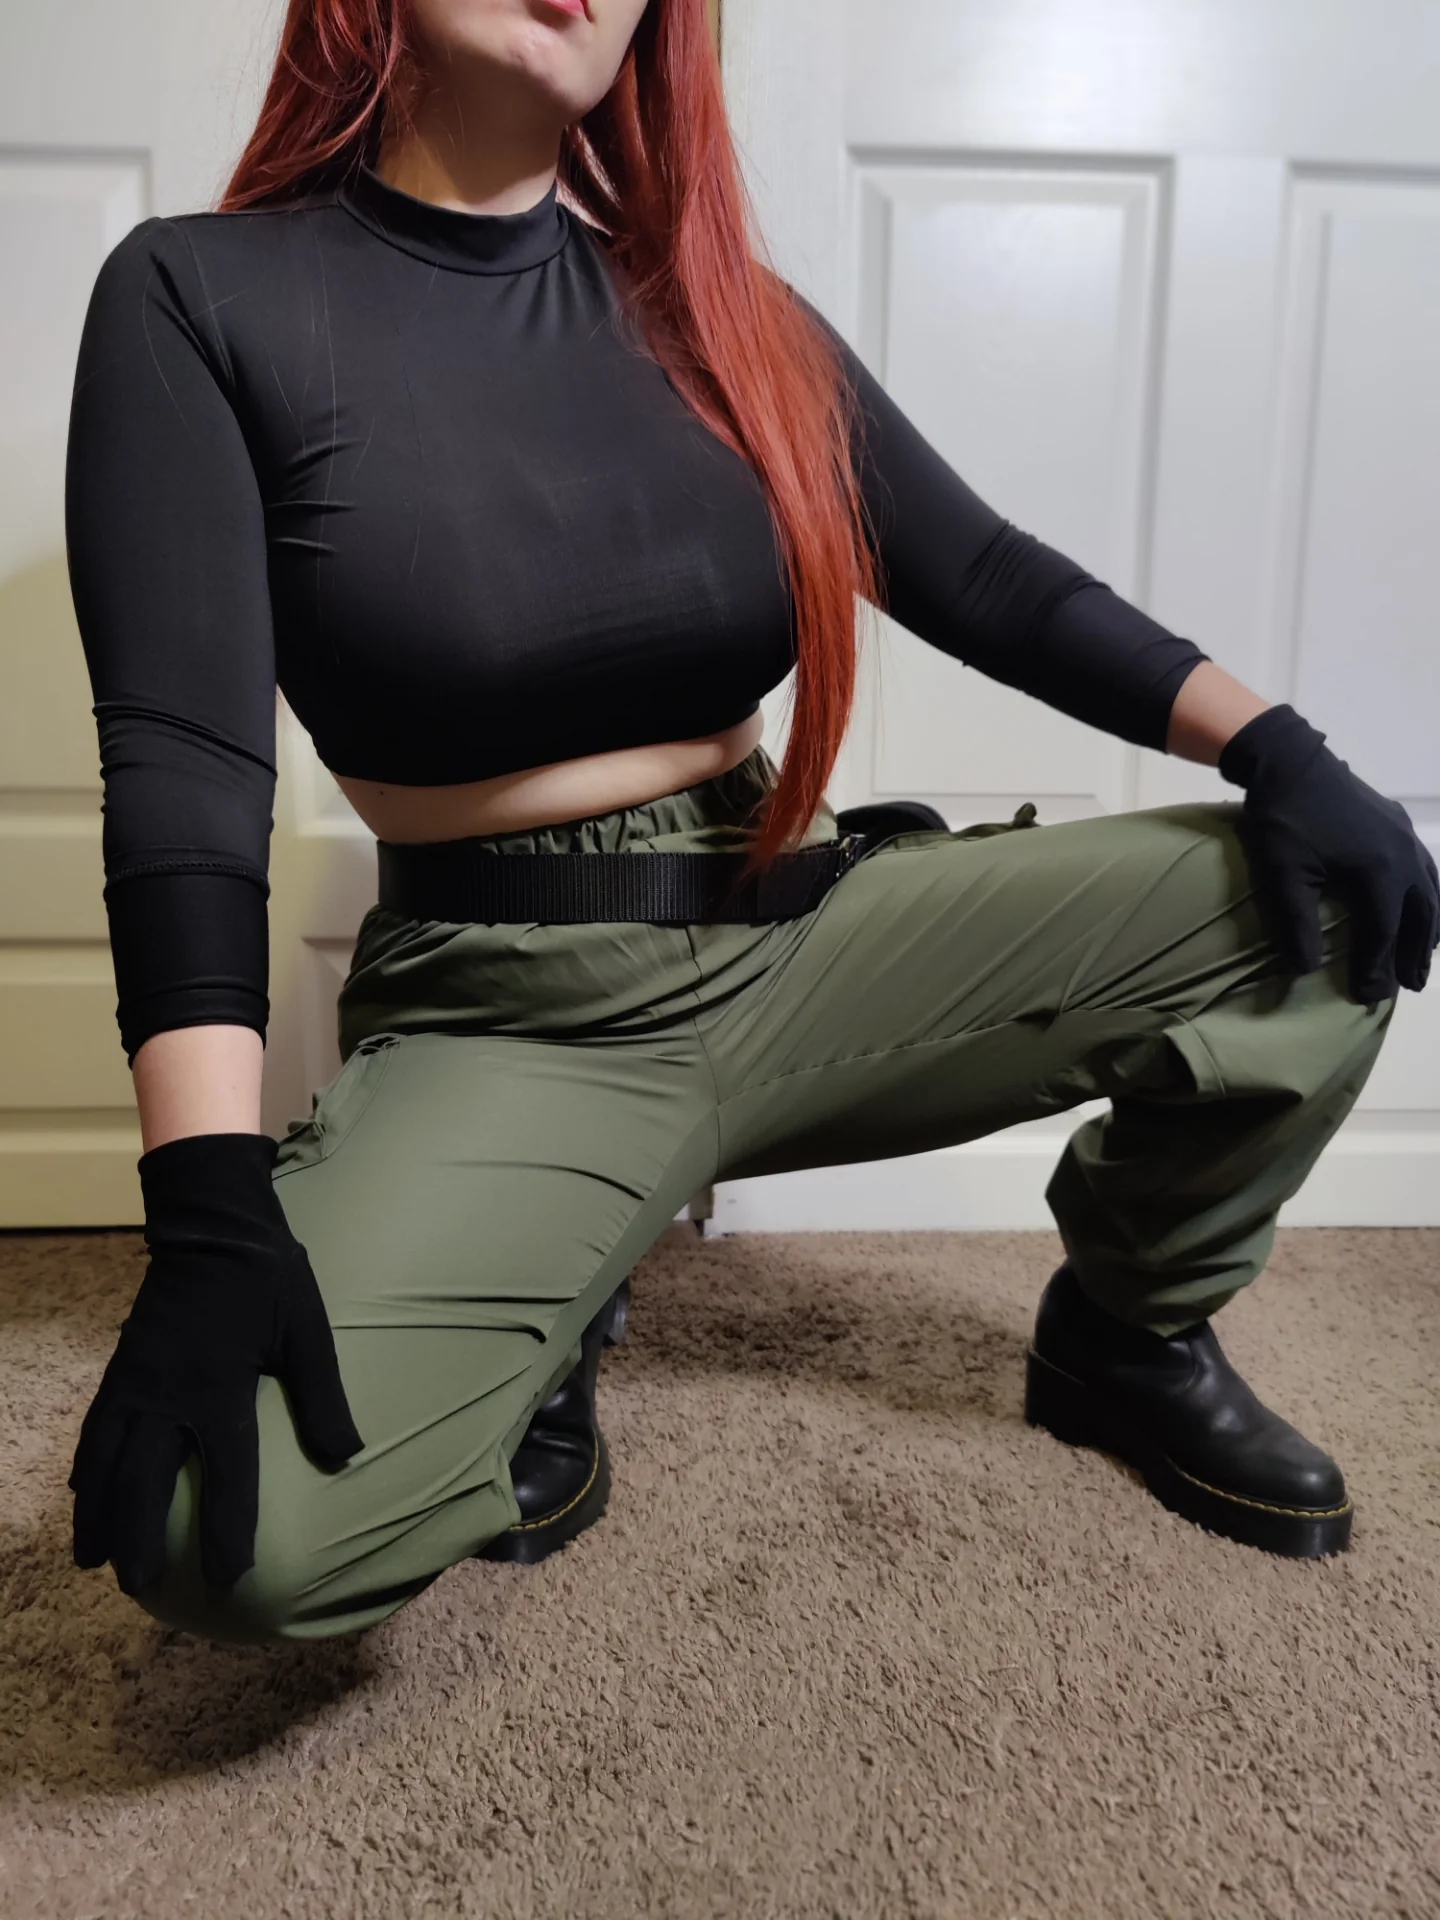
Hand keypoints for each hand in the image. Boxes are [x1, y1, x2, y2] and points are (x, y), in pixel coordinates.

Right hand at [69, 1131, 362, 1595]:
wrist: (212, 1222)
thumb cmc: (268, 1278)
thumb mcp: (308, 1333)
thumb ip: (323, 1398)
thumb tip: (348, 1457)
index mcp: (223, 1390)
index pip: (227, 1478)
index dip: (228, 1533)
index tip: (229, 1580)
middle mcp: (170, 1394)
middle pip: (146, 1482)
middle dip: (141, 1539)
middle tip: (141, 1589)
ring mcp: (138, 1381)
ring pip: (107, 1462)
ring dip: (100, 1514)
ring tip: (94, 1562)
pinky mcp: (122, 1366)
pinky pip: (95, 1428)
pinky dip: (85, 1467)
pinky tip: (81, 1494)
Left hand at [1219, 704, 1439, 1002]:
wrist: (1288, 760)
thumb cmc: (1282, 819)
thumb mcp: (1283, 876)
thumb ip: (1297, 925)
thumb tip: (1307, 971)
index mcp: (1379, 871)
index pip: (1383, 932)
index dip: (1376, 967)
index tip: (1368, 997)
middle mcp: (1403, 856)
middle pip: (1418, 916)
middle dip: (1414, 955)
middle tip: (1410, 988)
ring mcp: (1405, 836)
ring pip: (1430, 892)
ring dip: (1428, 929)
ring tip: (1424, 959)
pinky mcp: (1397, 823)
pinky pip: (1425, 868)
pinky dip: (1429, 895)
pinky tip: (1422, 906)